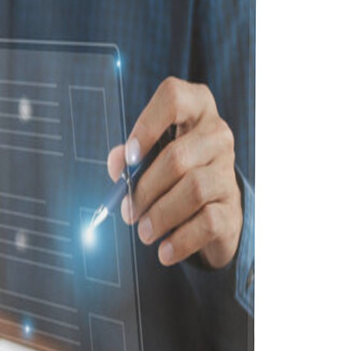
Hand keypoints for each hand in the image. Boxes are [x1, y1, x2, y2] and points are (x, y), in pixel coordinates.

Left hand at [107, 77, 242, 269]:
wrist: (212, 212)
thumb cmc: (172, 176)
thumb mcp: (148, 161)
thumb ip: (128, 158)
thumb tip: (117, 163)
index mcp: (194, 110)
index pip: (173, 98)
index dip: (147, 125)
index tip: (130, 157)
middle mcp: (217, 134)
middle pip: (176, 157)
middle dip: (144, 189)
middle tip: (127, 212)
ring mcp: (228, 171)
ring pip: (192, 190)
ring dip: (160, 215)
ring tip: (143, 232)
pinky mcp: (233, 207)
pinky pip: (206, 222)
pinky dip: (180, 240)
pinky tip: (164, 252)